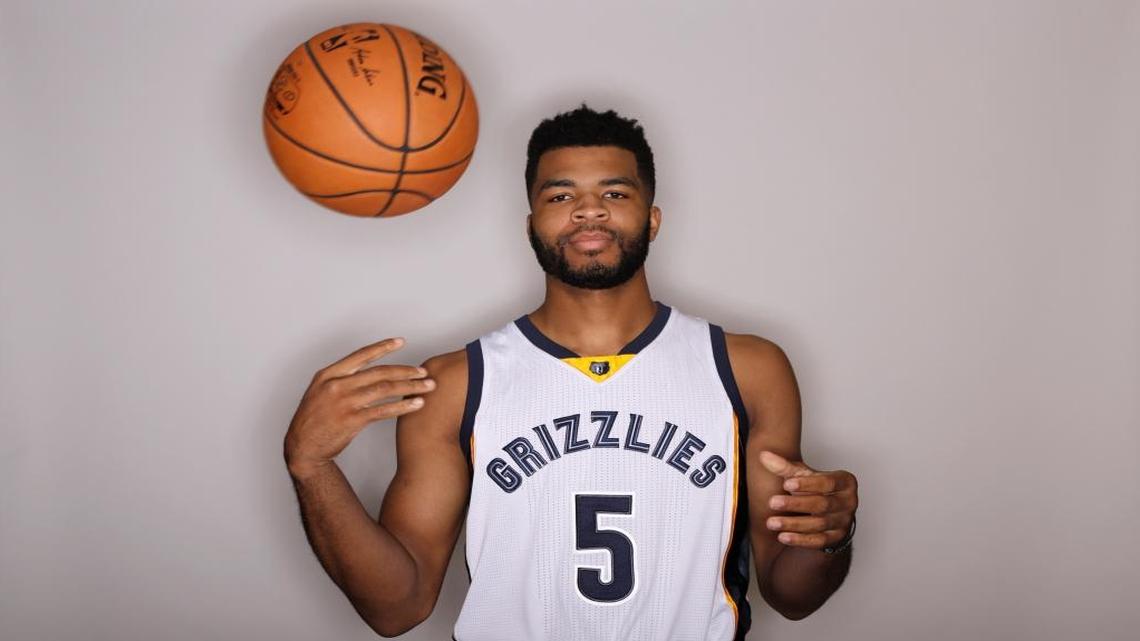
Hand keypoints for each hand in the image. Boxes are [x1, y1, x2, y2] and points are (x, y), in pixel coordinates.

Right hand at [283, 337, 433, 476]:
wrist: (303, 447)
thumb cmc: (314, 419)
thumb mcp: (320, 391)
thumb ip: (342, 379)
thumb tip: (369, 371)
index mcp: (328, 374)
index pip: (360, 355)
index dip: (382, 347)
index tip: (400, 342)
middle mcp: (336, 385)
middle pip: (378, 372)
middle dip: (405, 371)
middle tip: (423, 372)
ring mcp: (344, 402)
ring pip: (384, 390)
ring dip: (410, 387)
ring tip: (427, 386)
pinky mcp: (352, 420)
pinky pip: (383, 411)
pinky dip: (402, 407)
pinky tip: (416, 405)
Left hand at [759, 450, 857, 549]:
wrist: (829, 509)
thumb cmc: (815, 487)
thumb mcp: (803, 475)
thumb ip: (785, 467)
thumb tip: (764, 455)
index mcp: (844, 482)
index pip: (827, 482)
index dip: (807, 484)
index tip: (786, 484)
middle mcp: (848, 502)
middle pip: (822, 504)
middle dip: (796, 504)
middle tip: (772, 502)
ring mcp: (844, 521)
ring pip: (819, 524)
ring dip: (793, 524)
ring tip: (772, 522)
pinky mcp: (837, 538)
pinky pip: (819, 541)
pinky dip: (800, 540)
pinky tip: (783, 536)